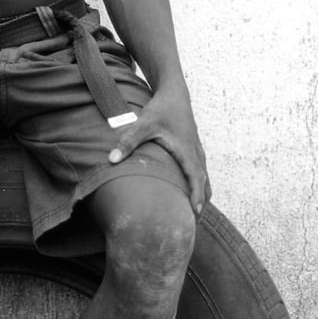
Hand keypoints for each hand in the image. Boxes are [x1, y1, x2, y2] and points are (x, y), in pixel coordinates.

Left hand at [106, 88, 210, 212]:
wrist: (175, 93)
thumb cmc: (160, 109)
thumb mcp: (142, 124)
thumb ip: (127, 142)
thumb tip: (111, 160)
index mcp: (187, 151)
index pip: (196, 180)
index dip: (197, 198)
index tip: (195, 215)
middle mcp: (196, 154)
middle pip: (205, 184)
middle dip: (201, 204)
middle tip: (192, 225)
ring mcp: (198, 152)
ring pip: (204, 179)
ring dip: (201, 196)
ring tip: (191, 215)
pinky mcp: (194, 150)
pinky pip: (201, 173)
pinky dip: (199, 186)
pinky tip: (189, 195)